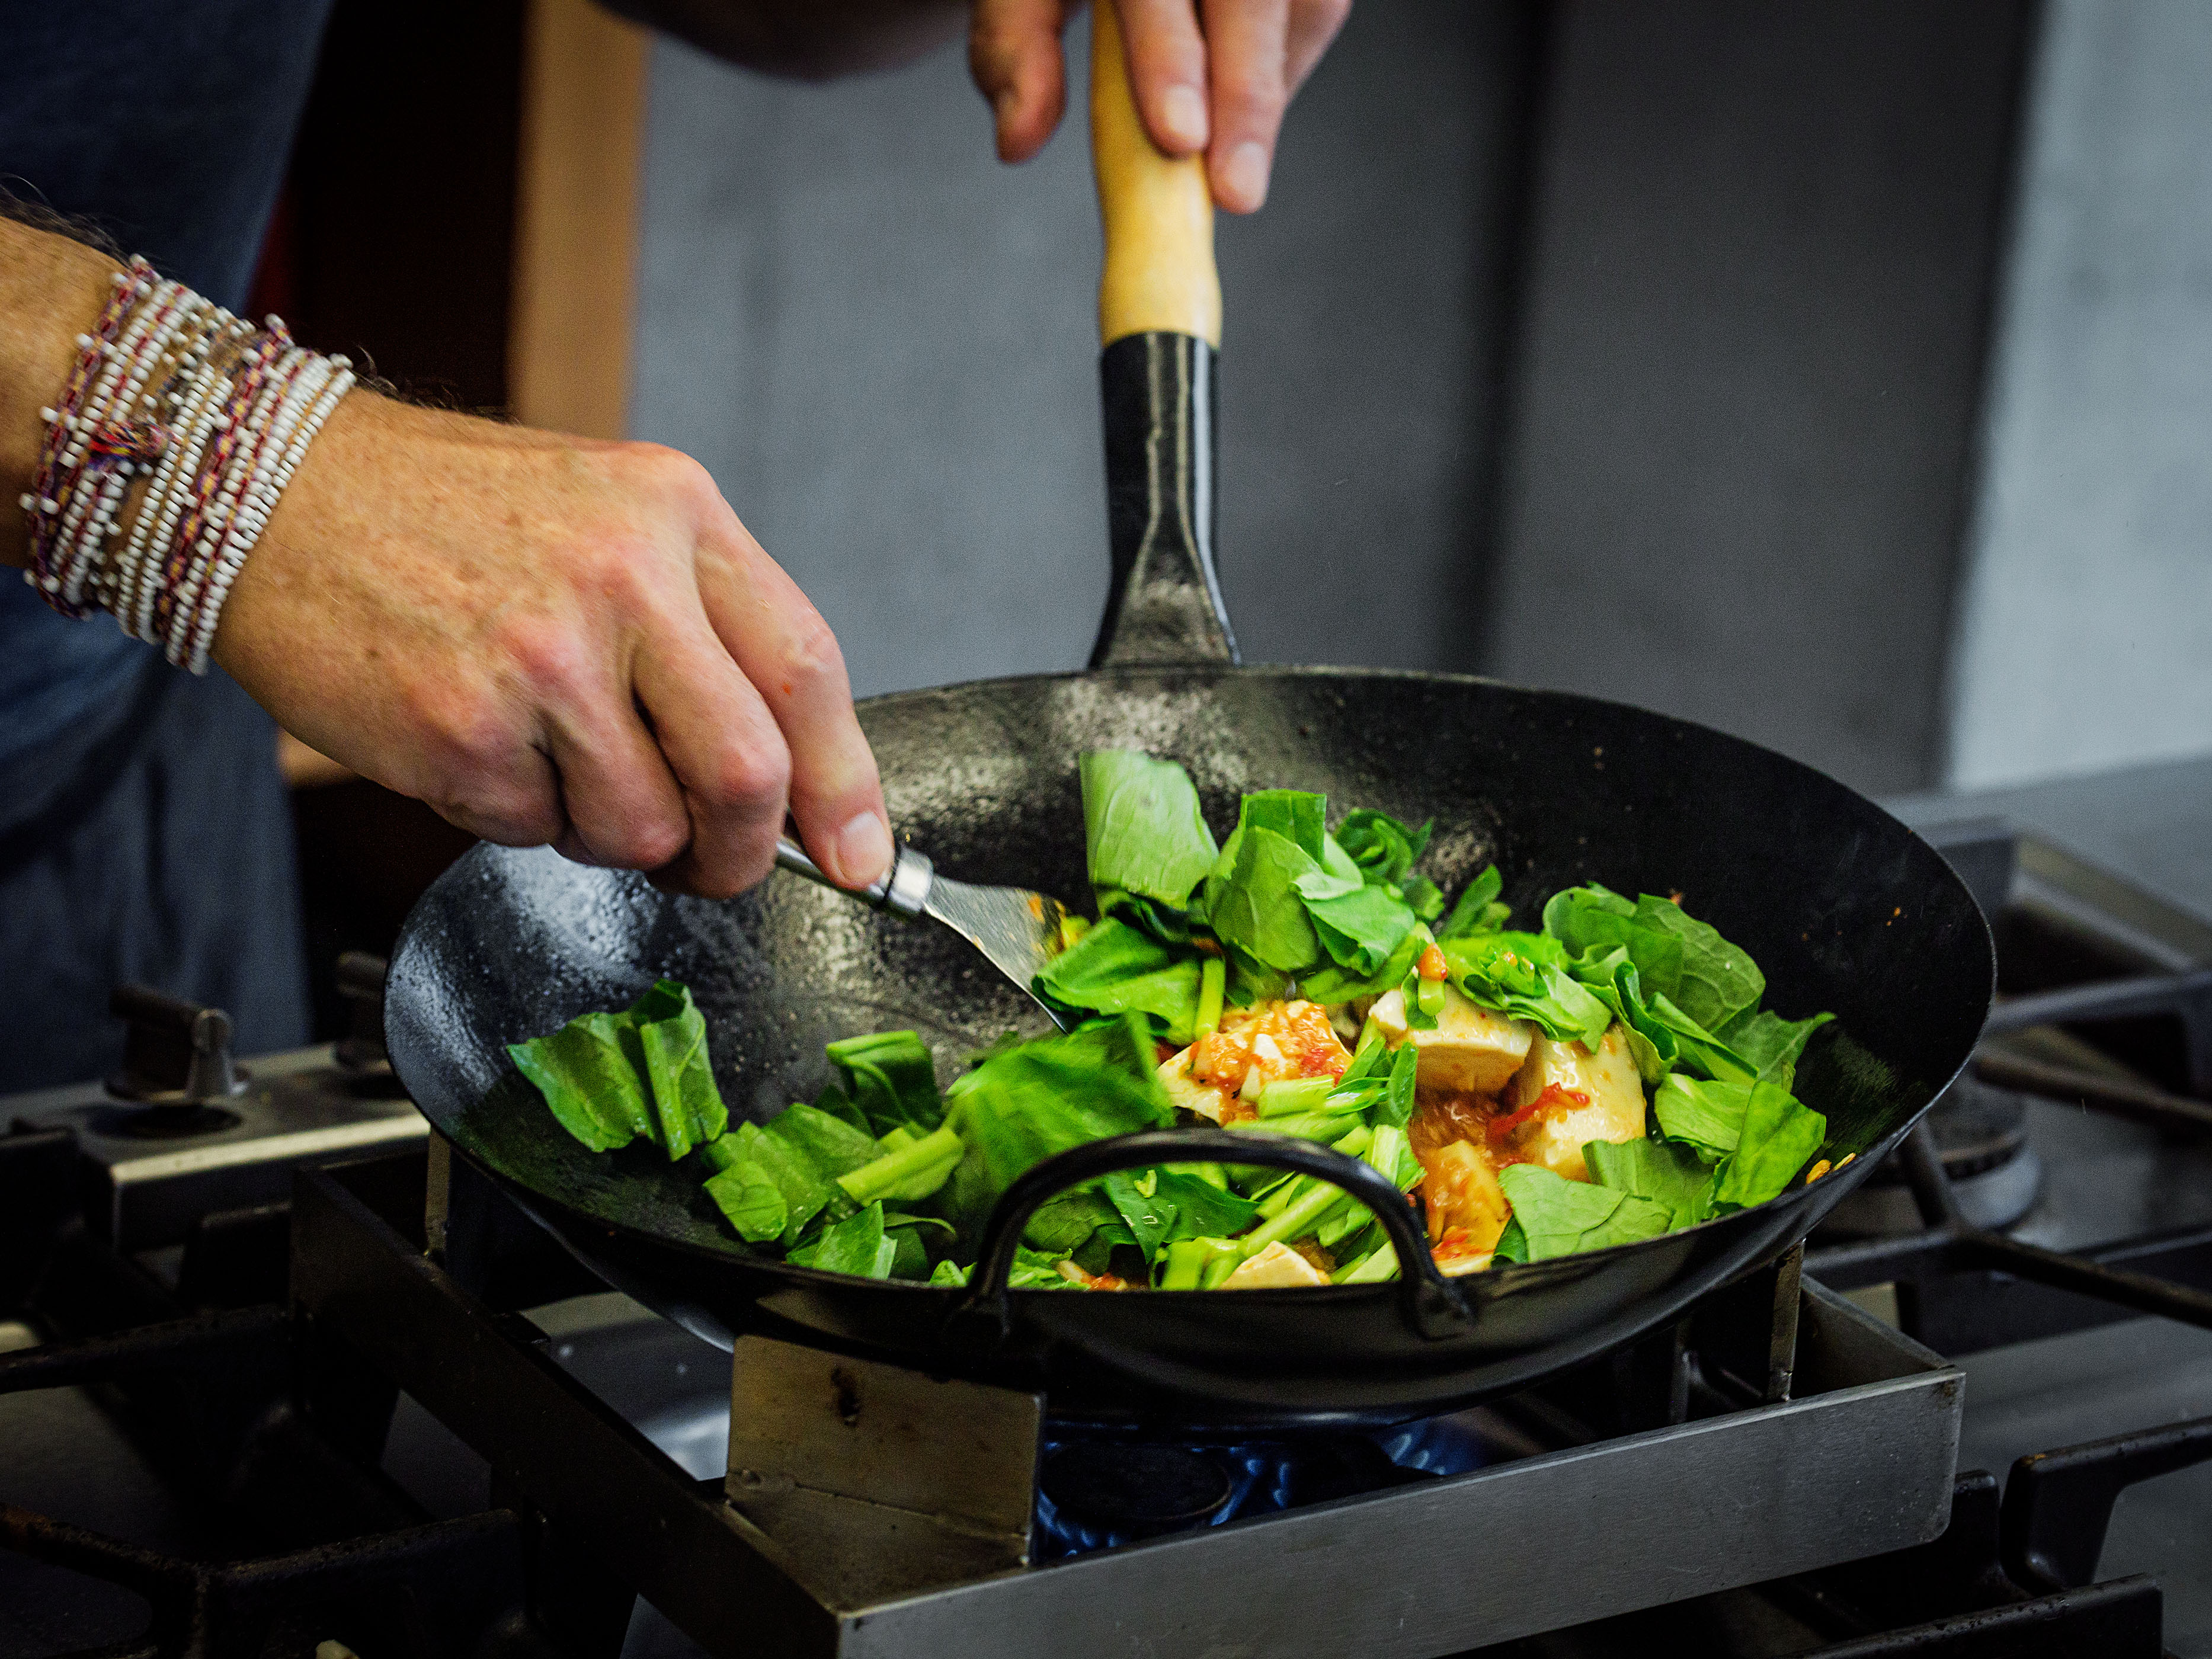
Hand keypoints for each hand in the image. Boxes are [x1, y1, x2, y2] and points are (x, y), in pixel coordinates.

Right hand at [215, 393, 892, 898]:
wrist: (277, 491)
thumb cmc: (454, 515)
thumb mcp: (612, 515)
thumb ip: (707, 627)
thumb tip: (795, 778)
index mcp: (678, 515)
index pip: (807, 669)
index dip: (847, 784)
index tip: (864, 854)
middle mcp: (621, 578)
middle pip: (747, 774)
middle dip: (742, 852)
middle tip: (713, 863)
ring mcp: (539, 658)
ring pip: (642, 827)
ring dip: (616, 837)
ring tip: (559, 766)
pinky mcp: (461, 730)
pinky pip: (534, 833)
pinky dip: (519, 817)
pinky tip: (480, 743)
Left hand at [970, 0, 1350, 211]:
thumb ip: (1014, 48)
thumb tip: (1019, 139)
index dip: (1170, 59)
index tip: (1179, 139)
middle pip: (1251, 0)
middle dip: (1247, 98)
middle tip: (1237, 192)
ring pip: (1303, 8)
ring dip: (1268, 93)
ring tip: (1228, 161)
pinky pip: (1316, 11)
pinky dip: (1282, 72)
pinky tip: (1243, 111)